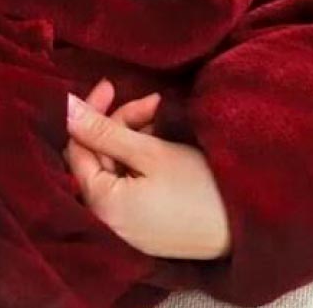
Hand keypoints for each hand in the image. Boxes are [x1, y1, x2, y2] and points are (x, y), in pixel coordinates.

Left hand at [64, 78, 231, 260]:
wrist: (246, 227)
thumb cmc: (198, 188)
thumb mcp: (149, 152)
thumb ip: (103, 130)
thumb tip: (66, 109)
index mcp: (101, 206)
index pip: (77, 150)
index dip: (90, 115)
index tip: (110, 86)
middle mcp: (106, 222)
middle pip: (97, 159)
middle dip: (117, 124)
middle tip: (150, 103)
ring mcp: (125, 227)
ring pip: (114, 168)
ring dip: (132, 137)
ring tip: (162, 119)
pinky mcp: (142, 226)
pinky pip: (128, 185)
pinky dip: (139, 160)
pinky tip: (161, 142)